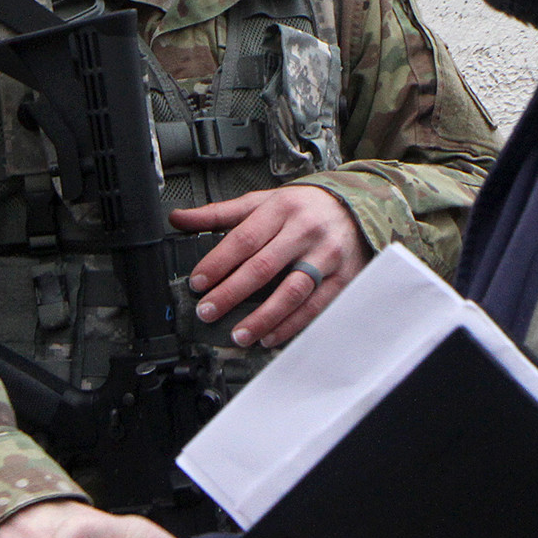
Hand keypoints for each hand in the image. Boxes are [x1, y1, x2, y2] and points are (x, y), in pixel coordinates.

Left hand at [177, 185, 368, 346]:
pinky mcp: (342, 278)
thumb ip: (219, 213)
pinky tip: (270, 336)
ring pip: (291, 291)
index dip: (218, 263)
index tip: (198, 282)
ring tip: (239, 334)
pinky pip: (315, 306)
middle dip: (232, 293)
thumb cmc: (303, 207)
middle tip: (209, 311)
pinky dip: (291, 325)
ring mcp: (326, 256)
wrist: (358, 207)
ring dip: (263, 317)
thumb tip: (179, 218)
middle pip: (263, 267)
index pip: (244, 238)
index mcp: (281, 209)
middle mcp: (304, 231)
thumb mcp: (262, 202)